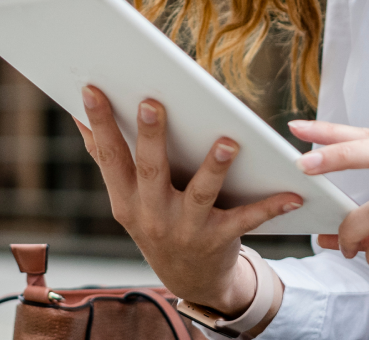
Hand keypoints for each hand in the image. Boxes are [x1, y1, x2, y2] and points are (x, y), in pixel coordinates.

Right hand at [77, 85, 300, 313]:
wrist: (190, 279)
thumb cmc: (156, 221)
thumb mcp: (127, 198)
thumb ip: (107, 158)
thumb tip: (77, 113)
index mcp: (126, 200)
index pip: (110, 157)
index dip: (100, 124)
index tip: (92, 90)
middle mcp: (152, 215)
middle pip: (151, 171)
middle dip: (152, 138)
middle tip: (153, 102)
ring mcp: (186, 229)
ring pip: (200, 194)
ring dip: (214, 168)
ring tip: (226, 141)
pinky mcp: (219, 239)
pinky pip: (246, 220)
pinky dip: (269, 206)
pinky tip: (291, 194)